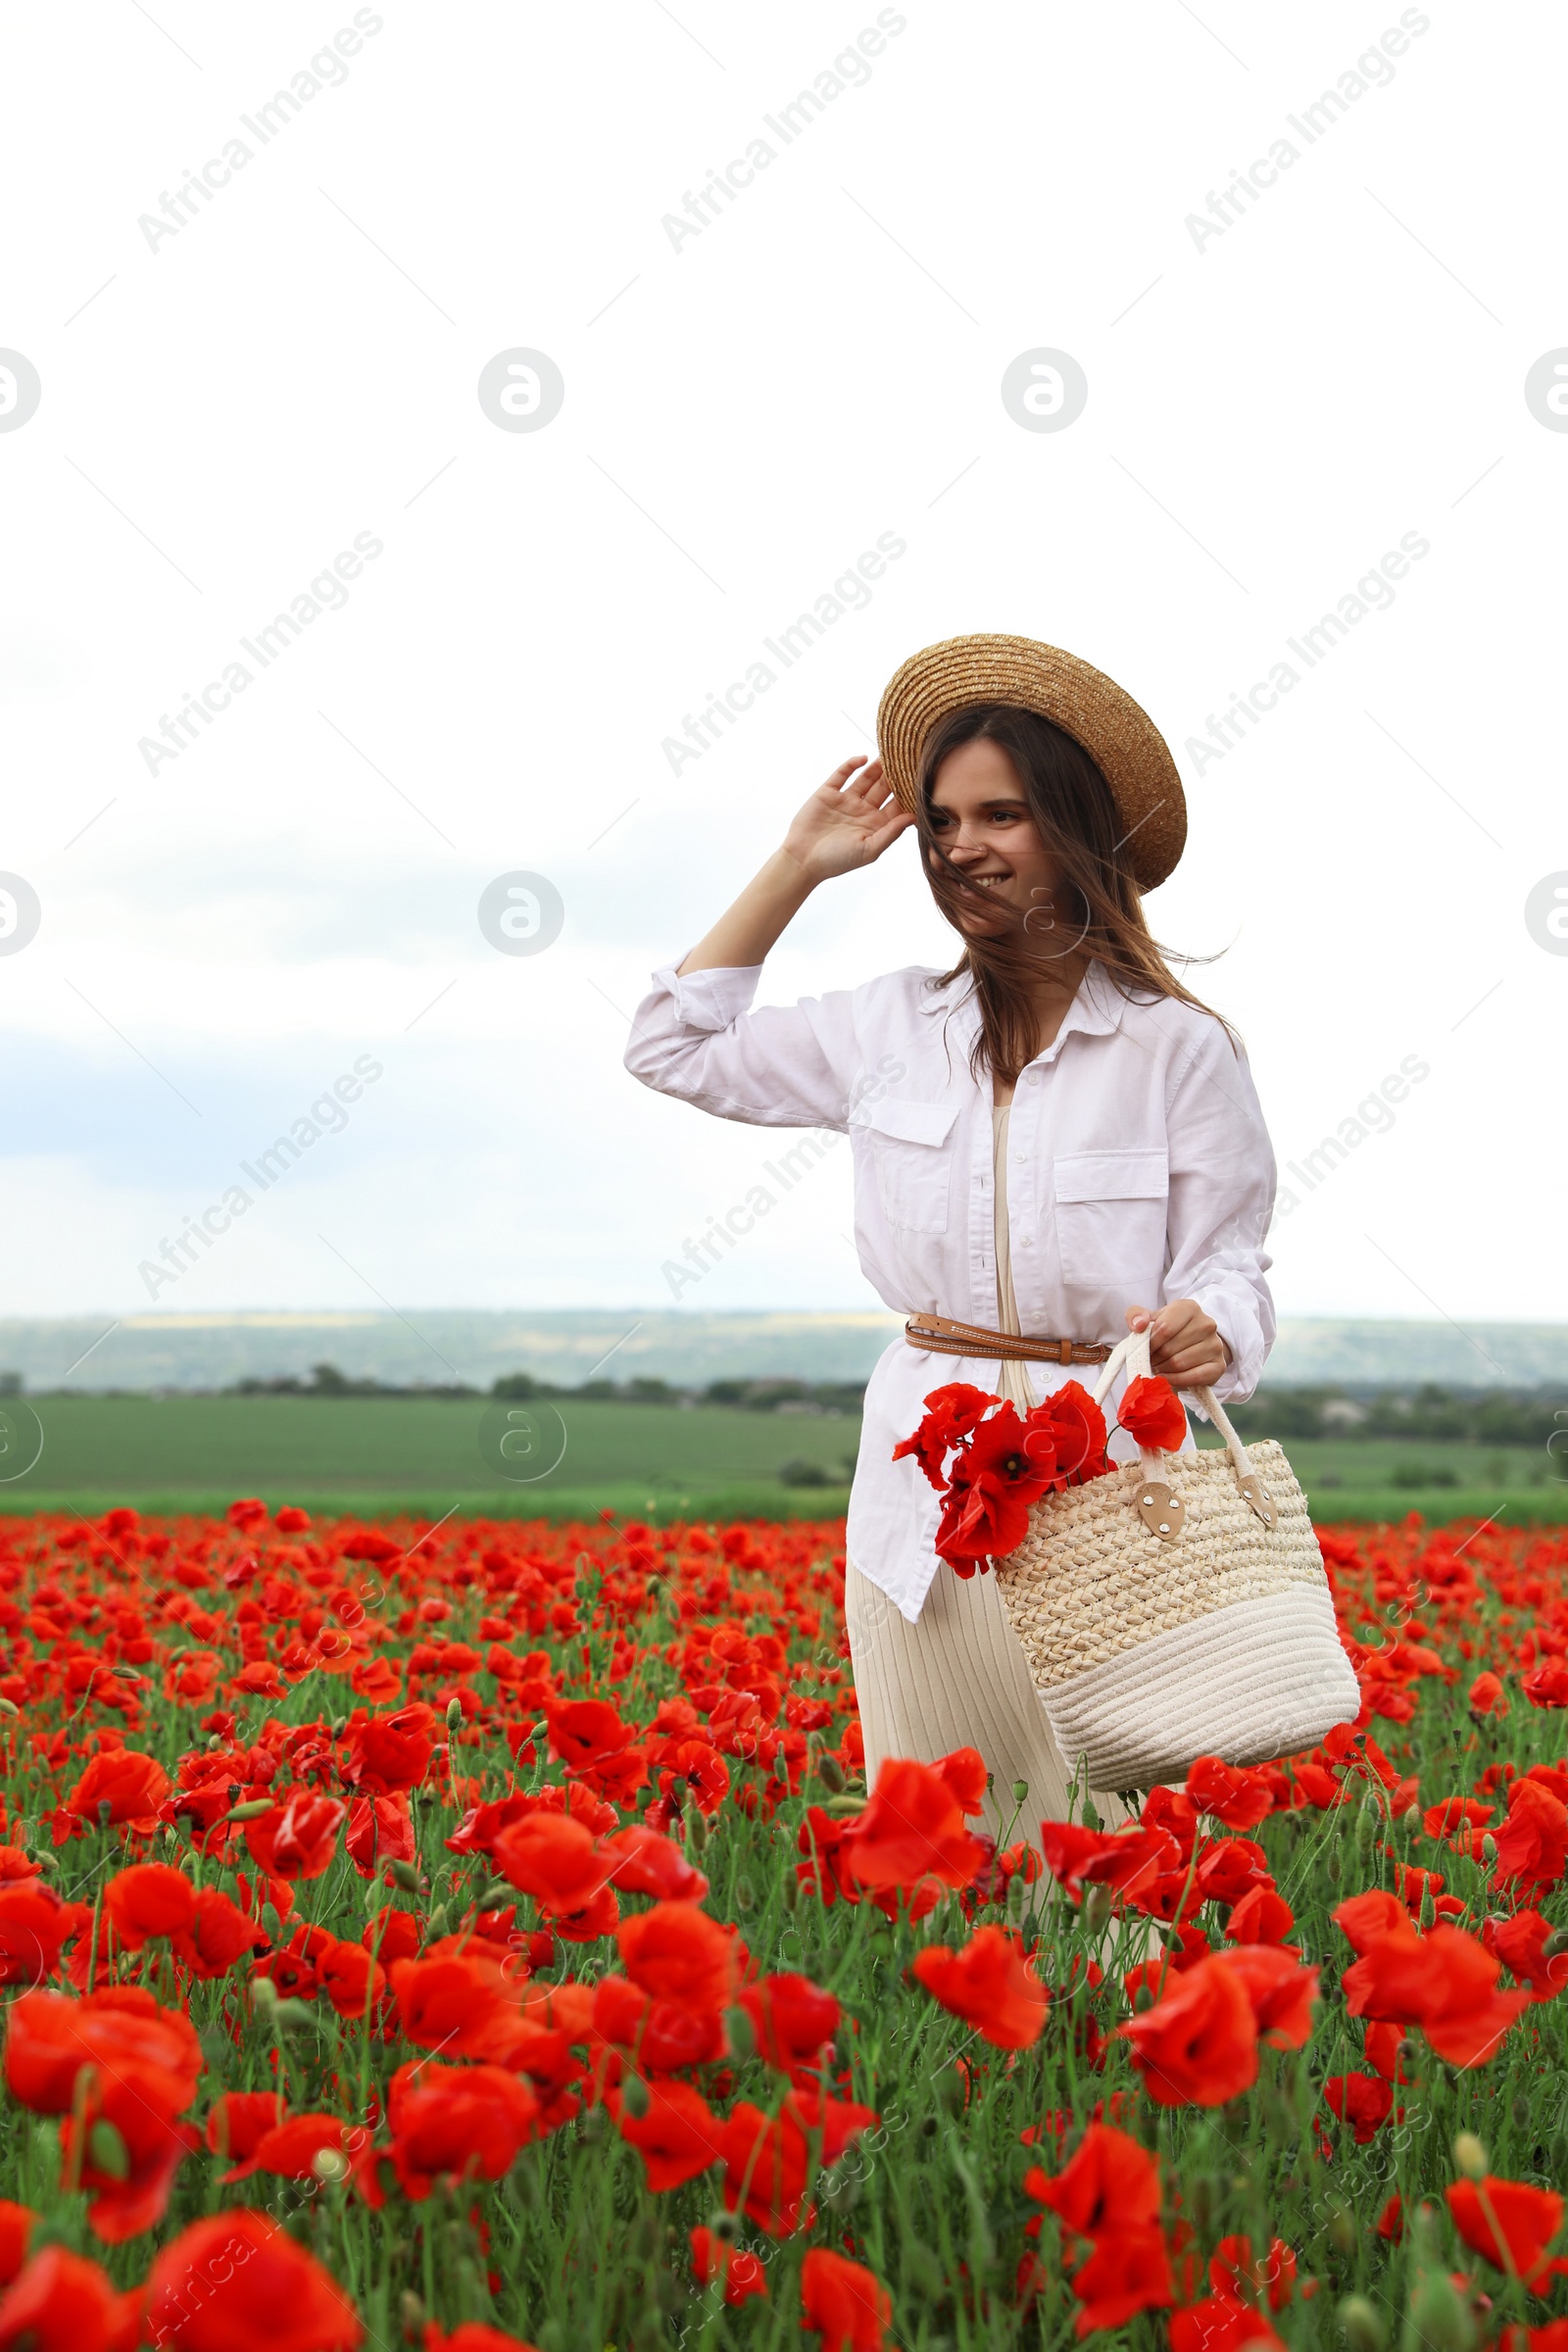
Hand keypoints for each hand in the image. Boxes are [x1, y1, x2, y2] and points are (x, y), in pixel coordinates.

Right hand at [779, 756, 912, 885]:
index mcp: (875, 825)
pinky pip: (842, 774)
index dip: (908, 792)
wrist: (803, 859)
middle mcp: (863, 810)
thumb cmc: (837, 861)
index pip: (897, 805)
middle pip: (884, 788)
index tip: (921, 778)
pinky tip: (863, 758)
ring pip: (866, 778)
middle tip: (908, 758)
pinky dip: (852, 764)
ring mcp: (845, 800)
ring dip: (877, 767)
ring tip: (890, 753)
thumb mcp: (869, 849)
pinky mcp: (828, 793)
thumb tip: (913, 816)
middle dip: (895, 775)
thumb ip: (891, 832)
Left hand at [1126, 1301, 1230, 1389]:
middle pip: (1170, 1348)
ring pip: (1179, 1363)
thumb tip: (1139, 1325)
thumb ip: (1136, 1315)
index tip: (1145, 1349)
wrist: (1193, 1345)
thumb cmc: (1167, 1330)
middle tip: (1150, 1361)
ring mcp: (1216, 1345)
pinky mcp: (1219, 1366)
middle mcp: (1207, 1324)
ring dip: (1163, 1369)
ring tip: (1159, 1367)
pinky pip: (1194, 1377)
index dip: (1150, 1343)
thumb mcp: (1149, 1319)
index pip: (1164, 1328)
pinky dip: (1175, 1380)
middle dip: (1154, 1358)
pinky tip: (1167, 1378)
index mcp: (1189, 1308)